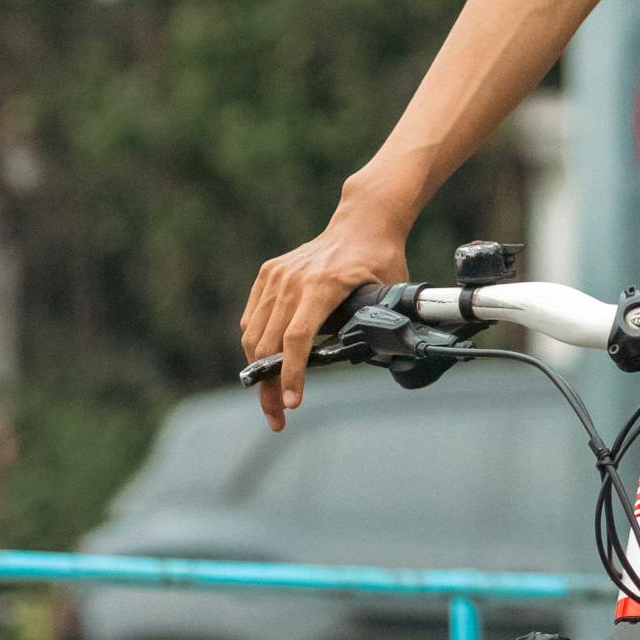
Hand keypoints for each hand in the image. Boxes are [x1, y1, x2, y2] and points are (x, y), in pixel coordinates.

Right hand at [240, 190, 412, 428]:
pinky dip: (255, 345)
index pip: (297, 338)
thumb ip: (377, 326)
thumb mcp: (388, 295)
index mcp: (324, 285)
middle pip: (268, 343)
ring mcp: (277, 276)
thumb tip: (376, 365)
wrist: (363, 222)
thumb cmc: (380, 260)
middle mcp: (293, 280)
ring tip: (270, 399)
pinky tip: (266, 366)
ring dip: (258, 371)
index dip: (292, 374)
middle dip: (269, 387)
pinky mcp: (268, 274)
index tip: (292, 403)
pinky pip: (252, 319)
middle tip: (277, 418)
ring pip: (253, 334)